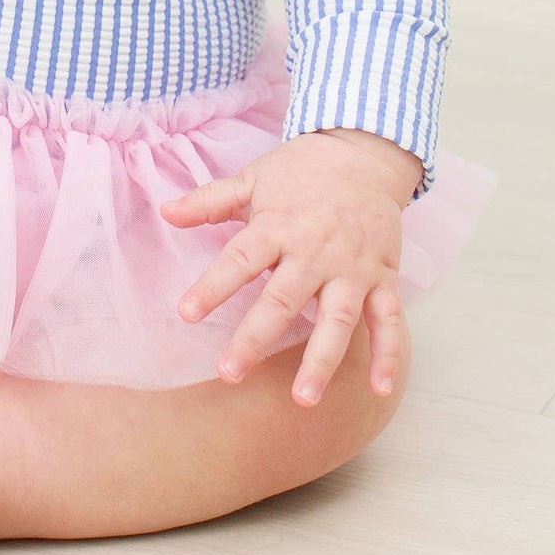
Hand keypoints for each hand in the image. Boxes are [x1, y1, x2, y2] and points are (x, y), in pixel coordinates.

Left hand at [159, 129, 419, 407]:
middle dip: (255, 338)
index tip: (185, 314)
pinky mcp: (383, 278)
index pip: (240, 260)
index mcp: (278, 225)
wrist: (363, 155)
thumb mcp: (253, 178)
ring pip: (337, 319)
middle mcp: (315, 251)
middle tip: (228, 373)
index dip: (212, 286)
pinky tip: (380, 390)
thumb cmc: (300, 171)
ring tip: (303, 399)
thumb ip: (209, 201)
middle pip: (282, 299)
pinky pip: (389, 320)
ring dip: (321, 360)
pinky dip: (388, 354)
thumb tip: (165, 211)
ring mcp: (352, 268)